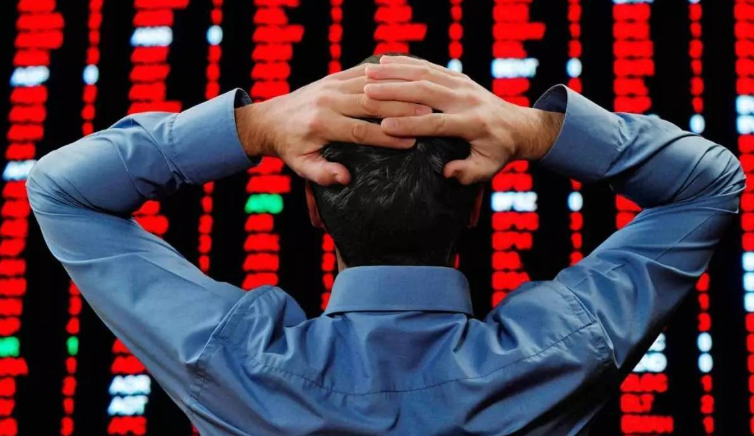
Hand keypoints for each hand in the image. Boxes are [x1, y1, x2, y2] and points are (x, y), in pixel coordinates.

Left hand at [235, 63, 431, 184]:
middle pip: (370, 103)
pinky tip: (407, 80)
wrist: (270, 119)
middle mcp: (328, 101)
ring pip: (371, 85)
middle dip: (401, 109)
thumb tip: (345, 179)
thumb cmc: (291, 147)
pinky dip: (386, 76)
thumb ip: (322, 174)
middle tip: (429, 115)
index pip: (360, 131)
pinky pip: (363, 73)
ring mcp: (332, 85)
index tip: (412, 142)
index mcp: (322, 124)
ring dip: (398, 90)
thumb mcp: (302, 166)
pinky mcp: (335, 77)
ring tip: (425, 97)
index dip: (387, 137)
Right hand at [364, 56, 563, 183]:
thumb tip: (447, 173)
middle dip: (395, 90)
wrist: (519, 126)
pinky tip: (384, 61)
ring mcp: (462, 84)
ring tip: (369, 72)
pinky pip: (429, 66)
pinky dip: (405, 63)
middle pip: (426, 91)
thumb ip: (468, 172)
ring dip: (395, 71)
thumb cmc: (499, 151)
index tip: (384, 127)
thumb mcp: (489, 168)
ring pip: (425, 73)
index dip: (410, 124)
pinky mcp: (458, 77)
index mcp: (473, 123)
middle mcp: (466, 99)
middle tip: (367, 91)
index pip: (437, 123)